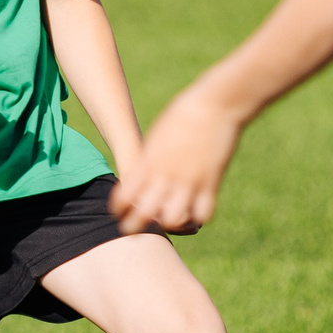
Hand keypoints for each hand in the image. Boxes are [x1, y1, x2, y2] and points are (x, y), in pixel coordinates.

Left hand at [110, 90, 243, 235]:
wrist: (214, 104)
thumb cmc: (183, 115)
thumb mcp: (156, 139)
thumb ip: (148, 162)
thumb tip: (144, 176)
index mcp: (147, 163)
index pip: (122, 197)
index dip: (118, 209)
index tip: (121, 213)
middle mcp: (164, 175)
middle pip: (143, 215)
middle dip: (136, 226)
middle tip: (139, 228)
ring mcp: (188, 181)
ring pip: (173, 220)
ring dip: (171, 223)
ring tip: (173, 219)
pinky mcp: (210, 183)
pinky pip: (202, 214)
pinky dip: (198, 217)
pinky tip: (196, 210)